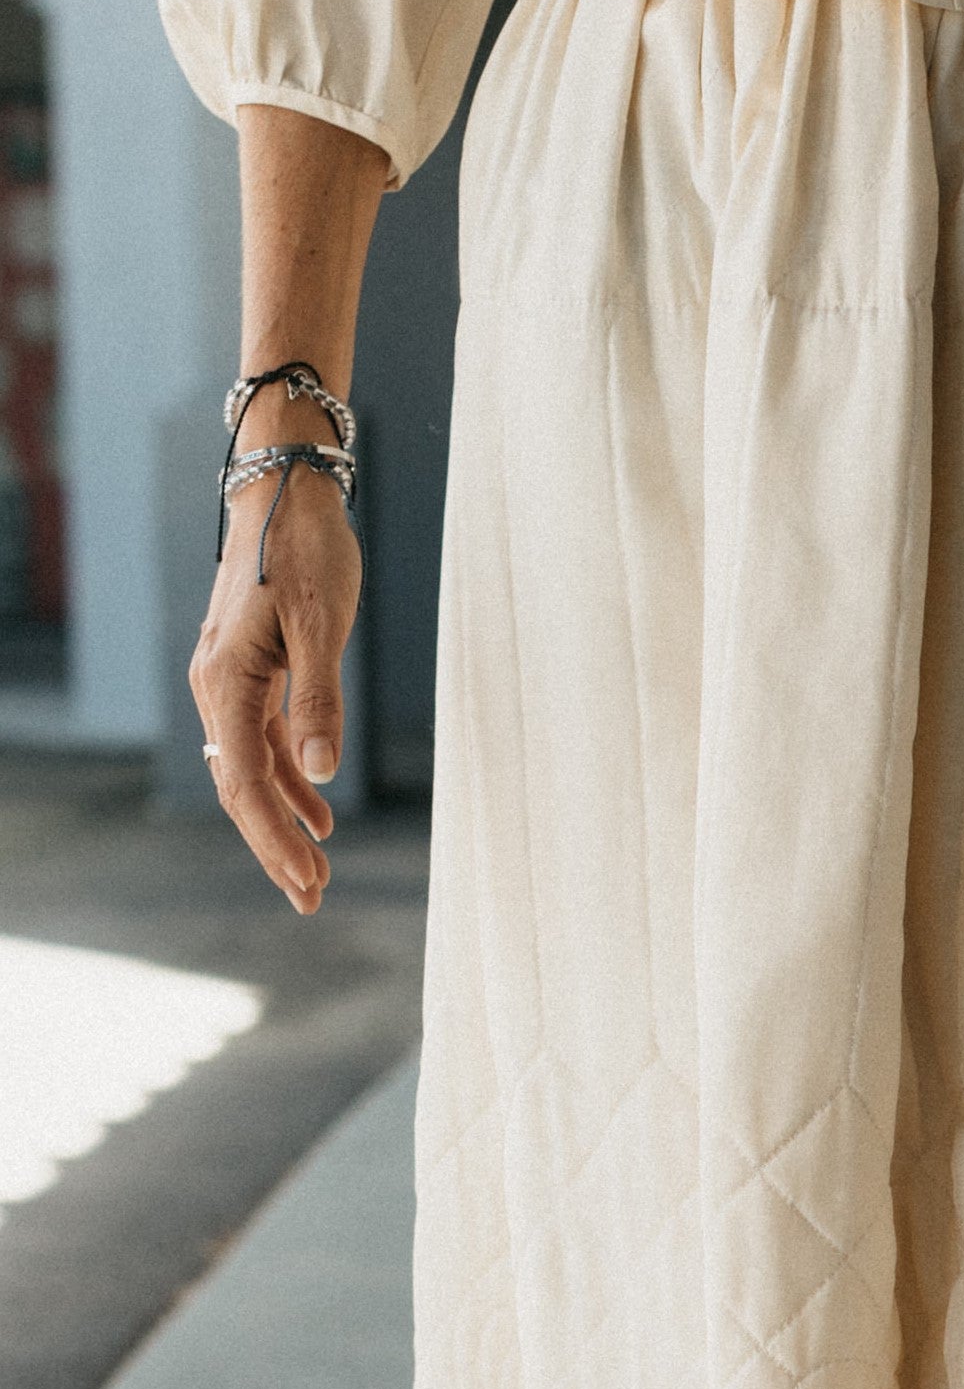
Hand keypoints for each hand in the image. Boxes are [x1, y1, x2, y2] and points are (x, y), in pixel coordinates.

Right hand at [189, 461, 361, 911]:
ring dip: (284, 821)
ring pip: (251, 770)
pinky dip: (290, 779)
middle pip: (241, 788)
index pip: (245, 783)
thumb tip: (323, 772)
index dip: (276, 838)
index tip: (308, 881)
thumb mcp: (322, 623)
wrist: (285, 488)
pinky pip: (264, 742)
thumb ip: (319, 700)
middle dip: (275, 847)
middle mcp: (216, 688)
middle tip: (311, 900)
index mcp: (225, 682)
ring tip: (317, 870)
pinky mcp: (251, 671)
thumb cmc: (305, 547)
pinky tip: (319, 811)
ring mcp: (230, 681)